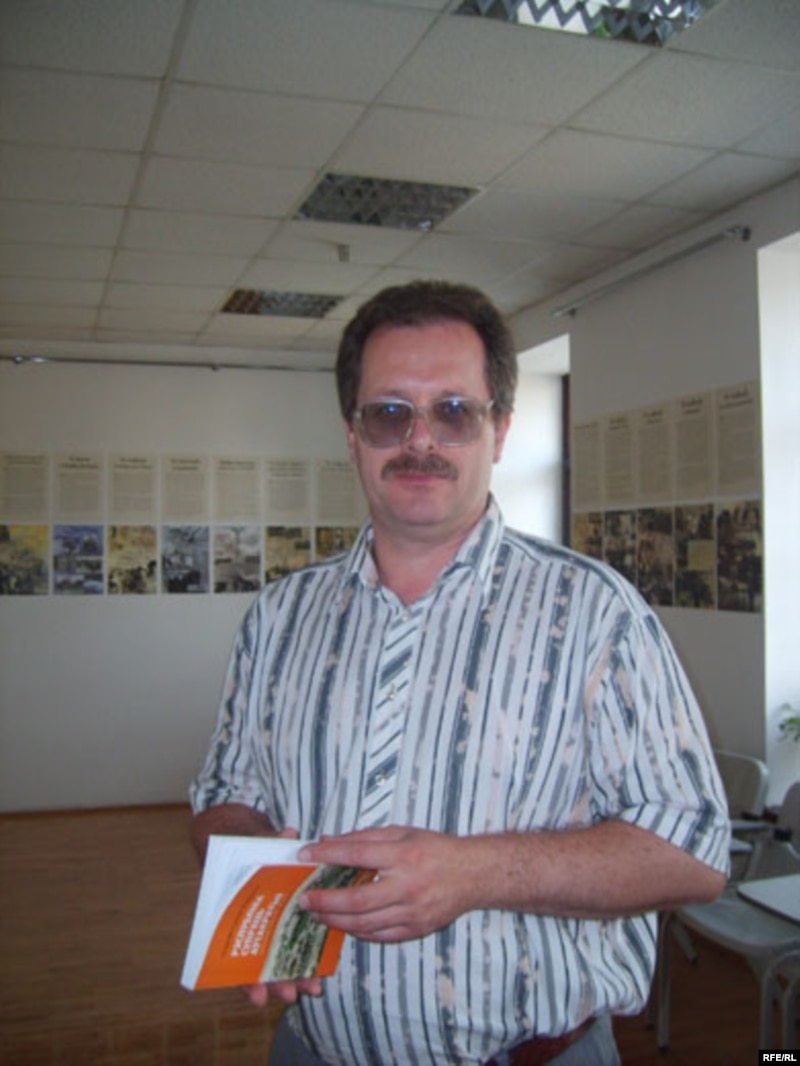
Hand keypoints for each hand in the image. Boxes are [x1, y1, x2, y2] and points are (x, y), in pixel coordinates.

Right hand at [242, 827, 324, 1007]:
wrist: (239, 839)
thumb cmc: (242, 844)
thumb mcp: (251, 841)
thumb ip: (269, 839)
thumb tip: (288, 834)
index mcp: (235, 911)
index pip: (236, 954)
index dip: (246, 979)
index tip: (259, 996)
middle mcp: (250, 922)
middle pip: (261, 961)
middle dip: (278, 981)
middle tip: (292, 995)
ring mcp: (268, 922)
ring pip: (279, 957)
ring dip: (295, 975)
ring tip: (311, 990)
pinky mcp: (287, 915)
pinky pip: (294, 940)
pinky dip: (305, 955)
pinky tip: (319, 969)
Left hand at [298, 825, 471, 942]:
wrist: (473, 874)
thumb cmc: (435, 849)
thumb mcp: (402, 832)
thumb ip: (365, 837)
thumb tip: (328, 840)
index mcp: (404, 854)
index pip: (357, 854)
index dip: (327, 854)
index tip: (305, 854)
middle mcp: (408, 885)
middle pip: (358, 899)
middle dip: (325, 901)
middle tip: (304, 900)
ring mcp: (413, 911)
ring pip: (365, 923)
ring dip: (336, 920)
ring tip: (318, 914)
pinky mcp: (416, 929)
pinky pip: (380, 936)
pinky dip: (358, 932)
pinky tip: (344, 924)